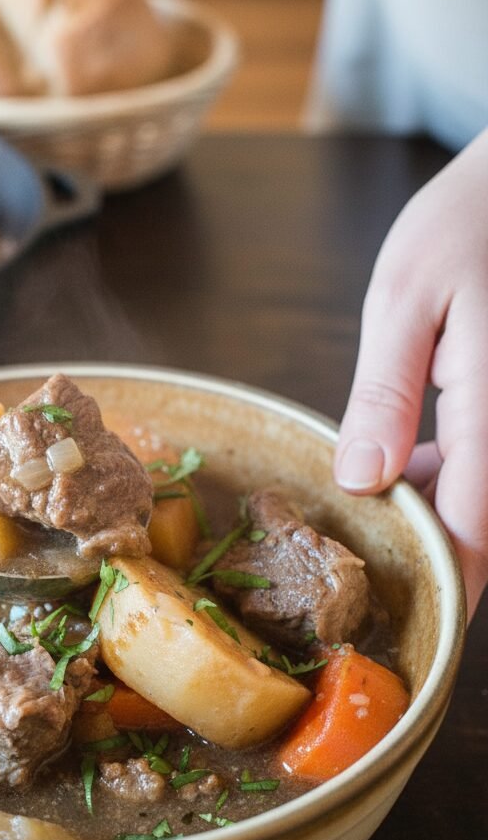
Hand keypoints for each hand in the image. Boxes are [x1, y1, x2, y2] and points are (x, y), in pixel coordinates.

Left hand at [335, 128, 487, 618]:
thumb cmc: (473, 217)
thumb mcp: (405, 296)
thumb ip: (385, 394)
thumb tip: (363, 480)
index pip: (477, 531)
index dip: (445, 585)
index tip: (411, 621)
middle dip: (443, 549)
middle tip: (374, 557)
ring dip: (451, 509)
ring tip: (385, 496)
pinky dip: (463, 474)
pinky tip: (419, 456)